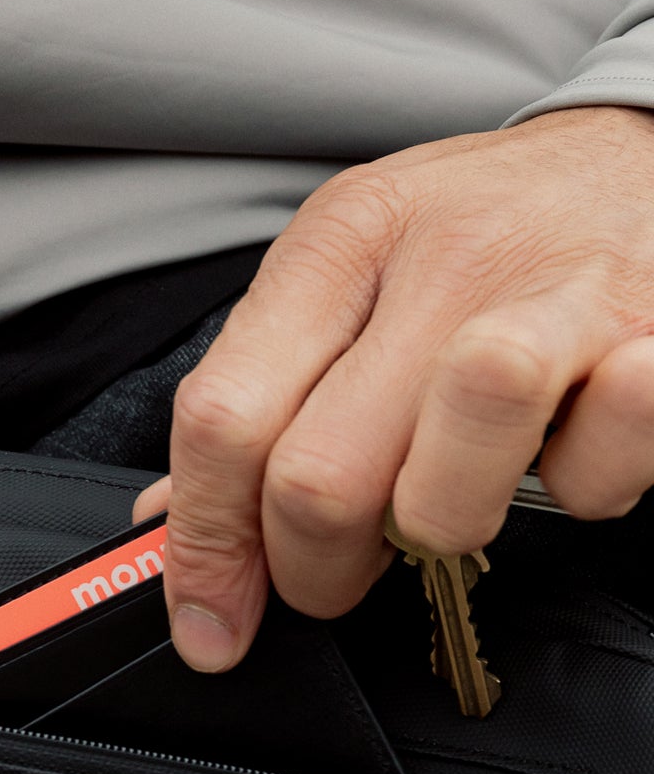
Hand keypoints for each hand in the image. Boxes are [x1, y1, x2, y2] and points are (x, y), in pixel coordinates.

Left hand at [134, 105, 653, 670]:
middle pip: (316, 481)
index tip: (213, 620)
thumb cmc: (486, 233)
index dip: (206, 547)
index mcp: (341, 242)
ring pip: (439, 494)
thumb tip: (167, 527)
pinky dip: (579, 493)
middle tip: (344, 566)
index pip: (223, 419)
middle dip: (314, 570)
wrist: (642, 153)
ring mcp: (558, 301)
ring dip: (437, 535)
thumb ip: (259, 396)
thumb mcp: (353, 277)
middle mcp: (443, 261)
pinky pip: (592, 481)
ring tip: (455, 499)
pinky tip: (568, 448)